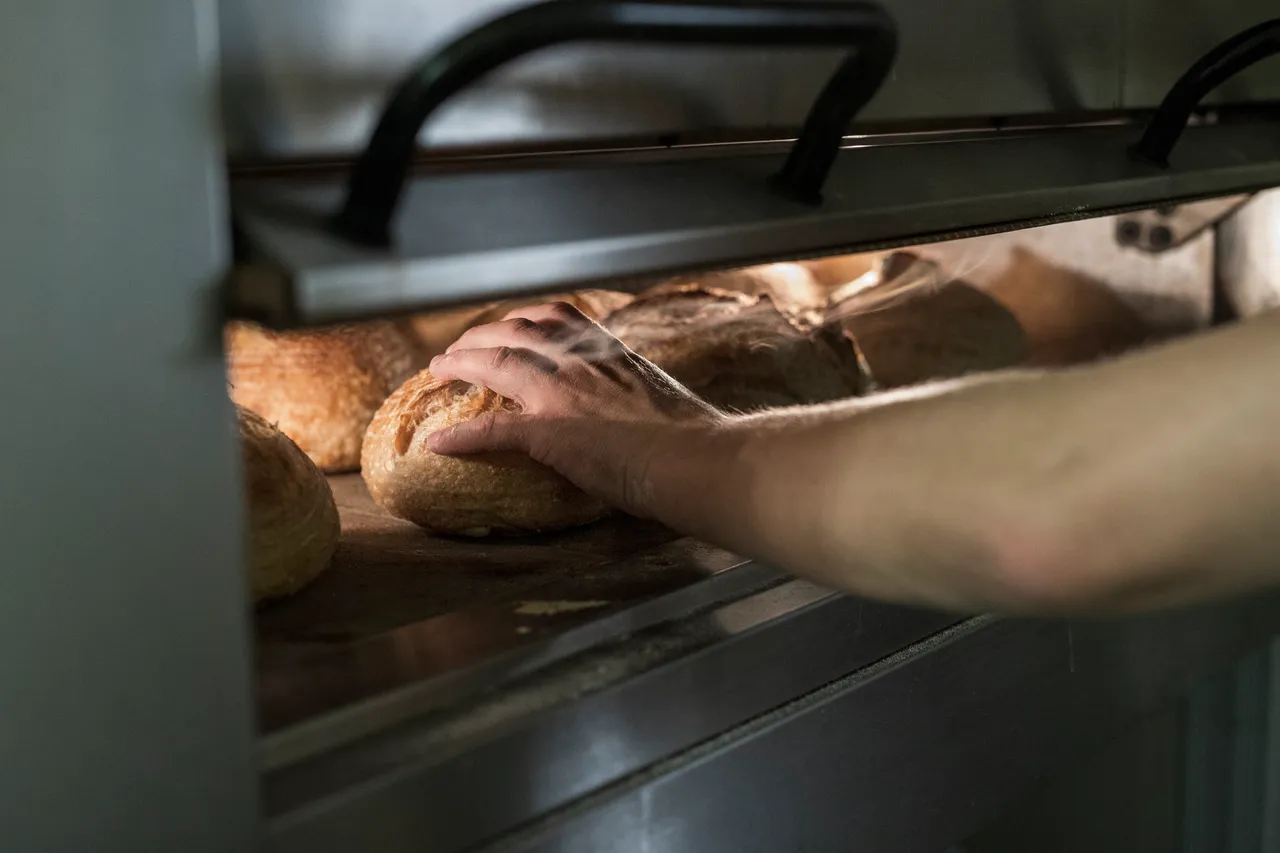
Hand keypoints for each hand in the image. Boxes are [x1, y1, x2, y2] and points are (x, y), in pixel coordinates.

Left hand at [427, 302, 724, 516]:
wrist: (698, 458)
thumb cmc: (695, 438)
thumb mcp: (661, 398)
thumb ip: (636, 394)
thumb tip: (637, 413)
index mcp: (610, 353)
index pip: (558, 318)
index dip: (524, 319)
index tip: (510, 324)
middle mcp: (581, 362)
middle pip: (516, 332)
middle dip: (480, 335)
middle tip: (459, 348)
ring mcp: (562, 394)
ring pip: (496, 363)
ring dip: (460, 364)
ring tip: (438, 370)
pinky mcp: (550, 433)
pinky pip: (492, 430)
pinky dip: (462, 437)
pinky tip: (438, 444)